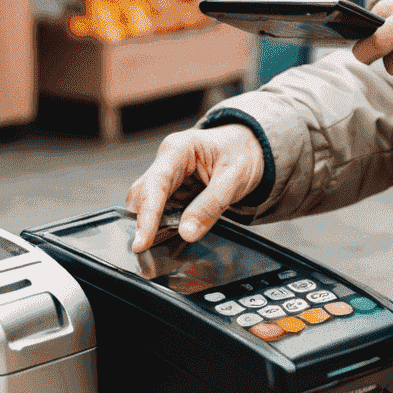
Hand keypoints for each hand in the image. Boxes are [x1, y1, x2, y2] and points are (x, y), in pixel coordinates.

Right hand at [125, 124, 264, 250]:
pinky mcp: (172, 191)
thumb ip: (211, 205)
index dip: (146, 216)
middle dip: (147, 221)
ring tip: (185, 227)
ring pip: (148, 206)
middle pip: (141, 196)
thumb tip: (187, 232)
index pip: (154, 185)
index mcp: (179, 149)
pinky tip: (186, 224)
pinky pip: (163, 212)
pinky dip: (169, 223)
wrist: (251, 148)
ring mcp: (168, 177)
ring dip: (160, 223)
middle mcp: (167, 161)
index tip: (141, 243)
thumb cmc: (241, 153)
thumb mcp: (234, 177)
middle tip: (159, 244)